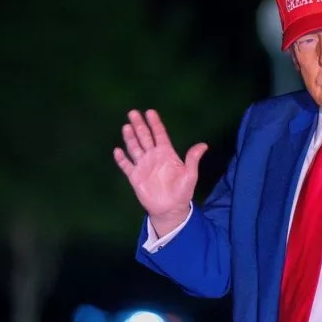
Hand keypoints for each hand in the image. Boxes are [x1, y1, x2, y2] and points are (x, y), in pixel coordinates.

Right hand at [114, 109, 207, 234]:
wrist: (171, 209)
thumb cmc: (182, 191)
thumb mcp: (190, 175)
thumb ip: (193, 159)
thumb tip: (204, 145)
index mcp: (167, 153)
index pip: (160, 134)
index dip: (155, 123)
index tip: (150, 112)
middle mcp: (153, 156)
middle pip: (145, 137)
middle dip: (139, 125)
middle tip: (133, 112)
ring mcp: (143, 165)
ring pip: (134, 148)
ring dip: (130, 138)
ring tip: (126, 127)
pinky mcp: (135, 177)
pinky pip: (126, 166)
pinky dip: (122, 159)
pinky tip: (118, 151)